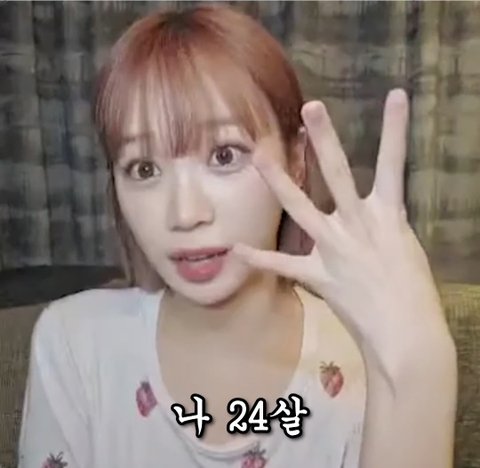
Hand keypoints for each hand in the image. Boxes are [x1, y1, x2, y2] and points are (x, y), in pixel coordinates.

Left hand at [233, 89, 450, 378]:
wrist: (406, 333)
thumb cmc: (413, 291)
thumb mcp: (404, 248)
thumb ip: (383, 225)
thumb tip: (374, 212)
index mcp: (388, 216)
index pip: (395, 163)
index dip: (397, 128)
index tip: (397, 94)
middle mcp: (358, 225)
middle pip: (338, 175)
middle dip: (326, 139)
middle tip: (310, 107)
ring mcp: (335, 249)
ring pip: (302, 208)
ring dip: (280, 182)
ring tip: (259, 157)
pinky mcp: (319, 275)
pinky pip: (285, 264)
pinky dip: (261, 258)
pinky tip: (237, 249)